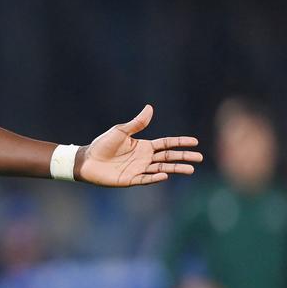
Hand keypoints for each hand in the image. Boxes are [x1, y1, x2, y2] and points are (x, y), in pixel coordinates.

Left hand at [78, 105, 201, 185]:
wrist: (86, 160)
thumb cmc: (102, 145)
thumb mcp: (120, 131)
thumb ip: (137, 123)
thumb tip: (150, 108)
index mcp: (143, 146)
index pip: (166, 144)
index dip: (180, 142)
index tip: (195, 142)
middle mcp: (144, 158)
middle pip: (169, 157)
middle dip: (184, 157)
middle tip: (200, 158)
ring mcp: (139, 169)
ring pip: (162, 169)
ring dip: (176, 169)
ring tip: (190, 170)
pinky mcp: (131, 179)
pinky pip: (146, 179)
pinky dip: (155, 178)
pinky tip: (165, 175)